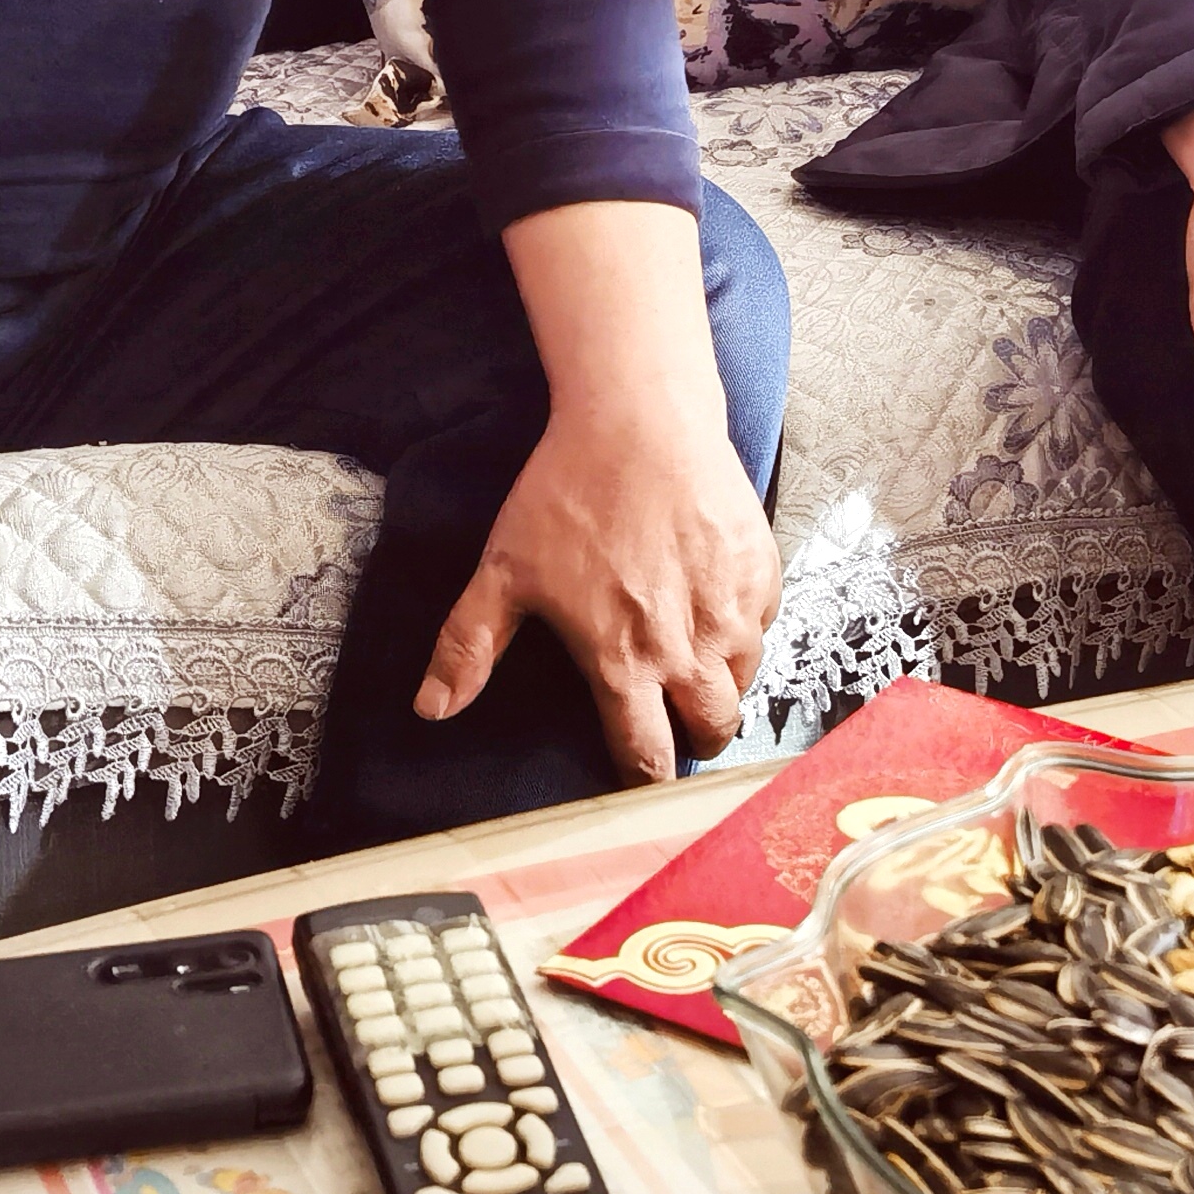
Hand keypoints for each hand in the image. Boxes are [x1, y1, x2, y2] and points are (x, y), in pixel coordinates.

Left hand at [417, 201, 778, 784]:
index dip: (640, 774)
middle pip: (711, 732)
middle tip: (673, 718)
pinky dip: (741, 629)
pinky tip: (711, 607)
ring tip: (690, 659)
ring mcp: (733, 612)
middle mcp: (688, 650)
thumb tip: (430, 710)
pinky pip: (762, 627)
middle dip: (692, 737)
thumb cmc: (568, 492)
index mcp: (625, 662)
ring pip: (742, 681)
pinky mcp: (763, 573)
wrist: (640, 419)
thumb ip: (468, 648)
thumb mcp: (504, 571)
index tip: (634, 767)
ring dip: (719, 682)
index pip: (646, 758)